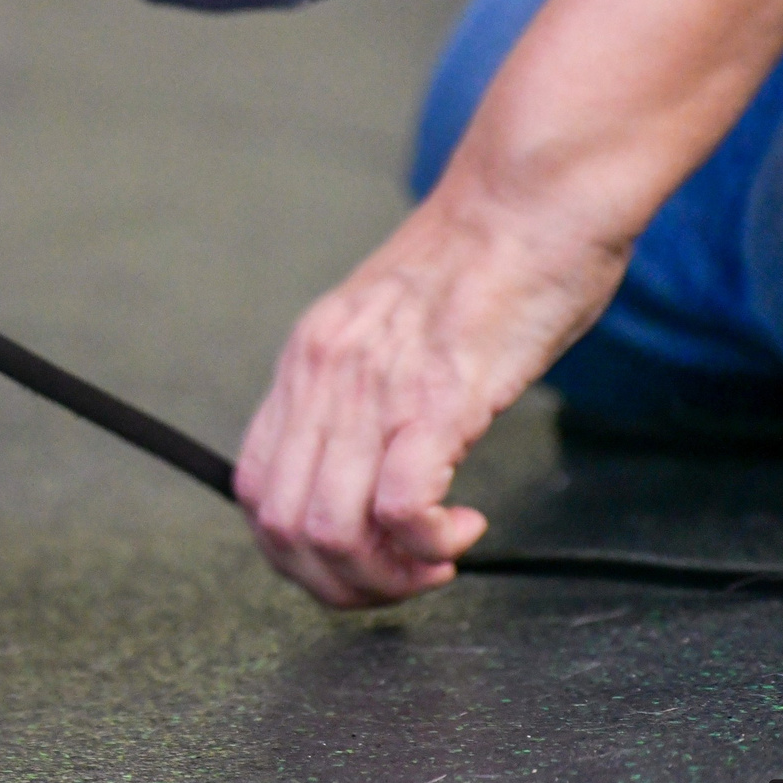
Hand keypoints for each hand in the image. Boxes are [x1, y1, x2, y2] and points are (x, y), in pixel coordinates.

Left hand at [234, 176, 630, 606]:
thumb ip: (365, 388)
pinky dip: (424, 543)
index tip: (360, 559)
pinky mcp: (439, 397)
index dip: (297, 552)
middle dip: (340, 582)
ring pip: (328, 529)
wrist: (528, 199)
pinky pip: (398, 504)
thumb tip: (366, 461)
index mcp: (307, 364)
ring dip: (385, 573)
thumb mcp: (391, 329)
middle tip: (405, 577)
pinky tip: (461, 529)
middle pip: (281, 526)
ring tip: (436, 557)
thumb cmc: (484, 265)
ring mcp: (374, 387)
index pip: (254, 490)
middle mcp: (323, 377)